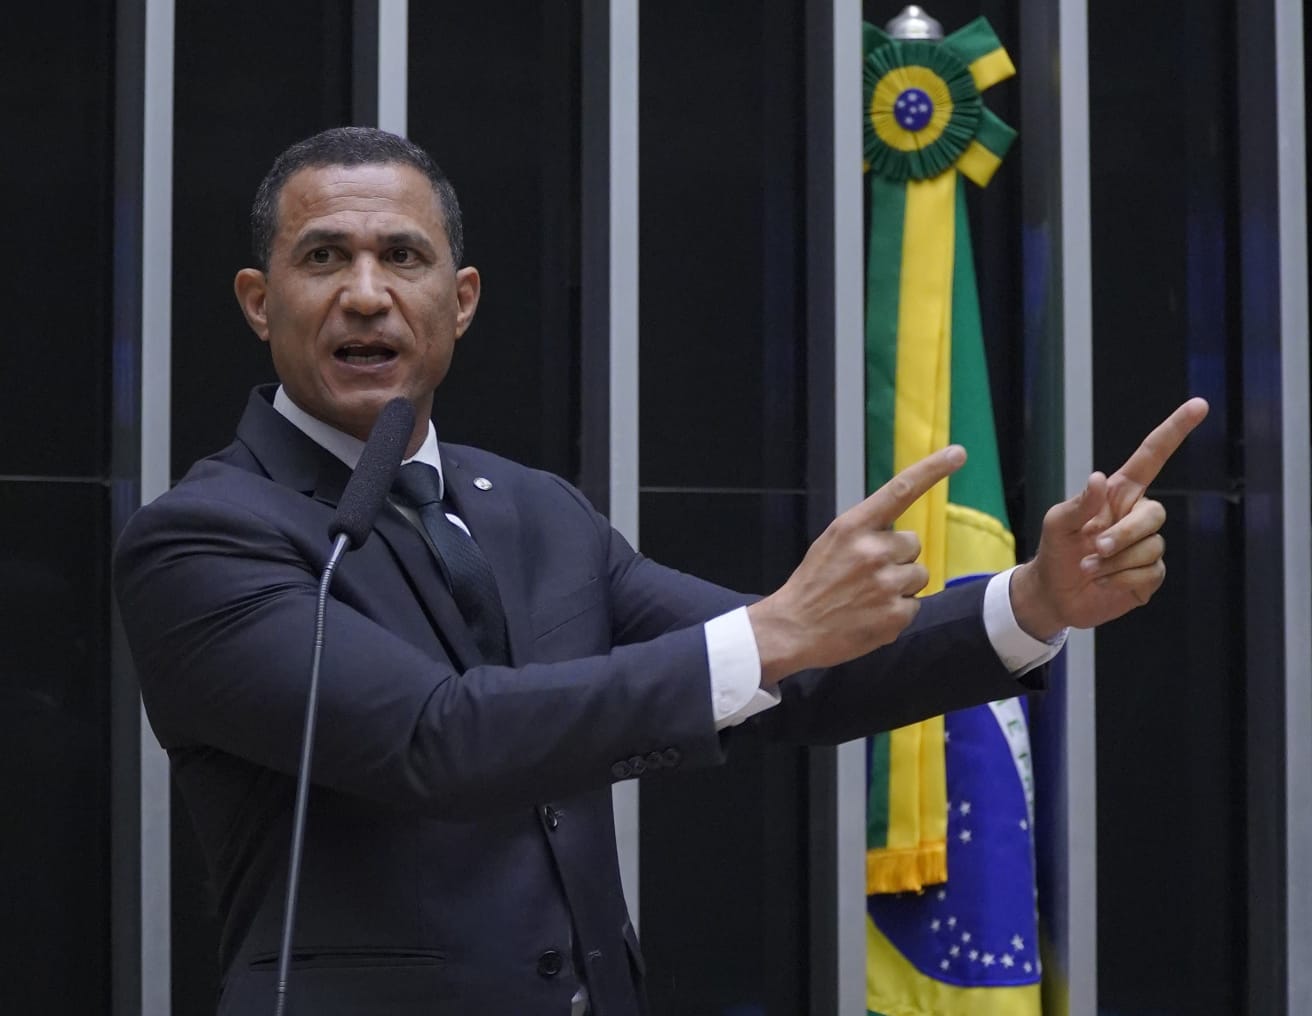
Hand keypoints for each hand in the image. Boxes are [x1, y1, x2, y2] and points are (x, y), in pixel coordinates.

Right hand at [748, 445, 966, 685]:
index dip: (933, 470)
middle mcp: (872, 550)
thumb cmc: (814, 584)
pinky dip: (897, 612)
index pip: (900, 490)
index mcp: (853, 527)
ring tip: (868, 597)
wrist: (792, 628)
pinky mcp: (895, 614)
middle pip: (913, 543)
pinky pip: (915, 605)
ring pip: (919, 575)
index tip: (957, 454)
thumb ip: (866, 532)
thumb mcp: (832, 543)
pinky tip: (871, 616)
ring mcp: (885, 584)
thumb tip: (903, 536)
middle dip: (897, 558)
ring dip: (900, 585)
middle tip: (866, 575)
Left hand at [1010, 397, 1209, 637]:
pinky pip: (1151, 572)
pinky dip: (1121, 579)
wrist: (1055, 594)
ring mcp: (1146, 545)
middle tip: (1094, 548)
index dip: (1175, 431)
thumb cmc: (1054, 551)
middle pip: (1155, 514)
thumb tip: (1099, 477)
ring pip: (1151, 547)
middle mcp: (1137, 515)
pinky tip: (1104, 582)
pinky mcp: (1150, 574)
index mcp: (1118, 494)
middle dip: (1124, 535)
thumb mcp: (1056, 523)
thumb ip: (1078, 503)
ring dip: (1115, 562)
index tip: (1199, 405)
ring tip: (1089, 568)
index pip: (1152, 457)